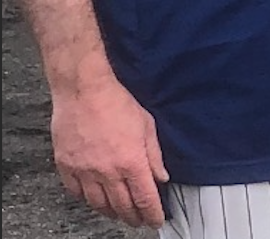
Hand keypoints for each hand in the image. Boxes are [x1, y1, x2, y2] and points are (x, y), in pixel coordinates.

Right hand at [52, 74, 167, 227]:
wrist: (84, 91)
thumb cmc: (116, 103)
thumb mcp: (147, 125)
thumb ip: (155, 155)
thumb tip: (161, 176)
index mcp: (131, 161)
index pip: (144, 198)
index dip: (152, 214)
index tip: (156, 220)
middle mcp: (107, 172)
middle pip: (122, 206)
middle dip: (133, 217)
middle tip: (139, 221)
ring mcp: (84, 172)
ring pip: (98, 204)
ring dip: (111, 212)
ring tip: (119, 214)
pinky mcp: (66, 167)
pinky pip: (76, 193)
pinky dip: (88, 200)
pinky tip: (95, 199)